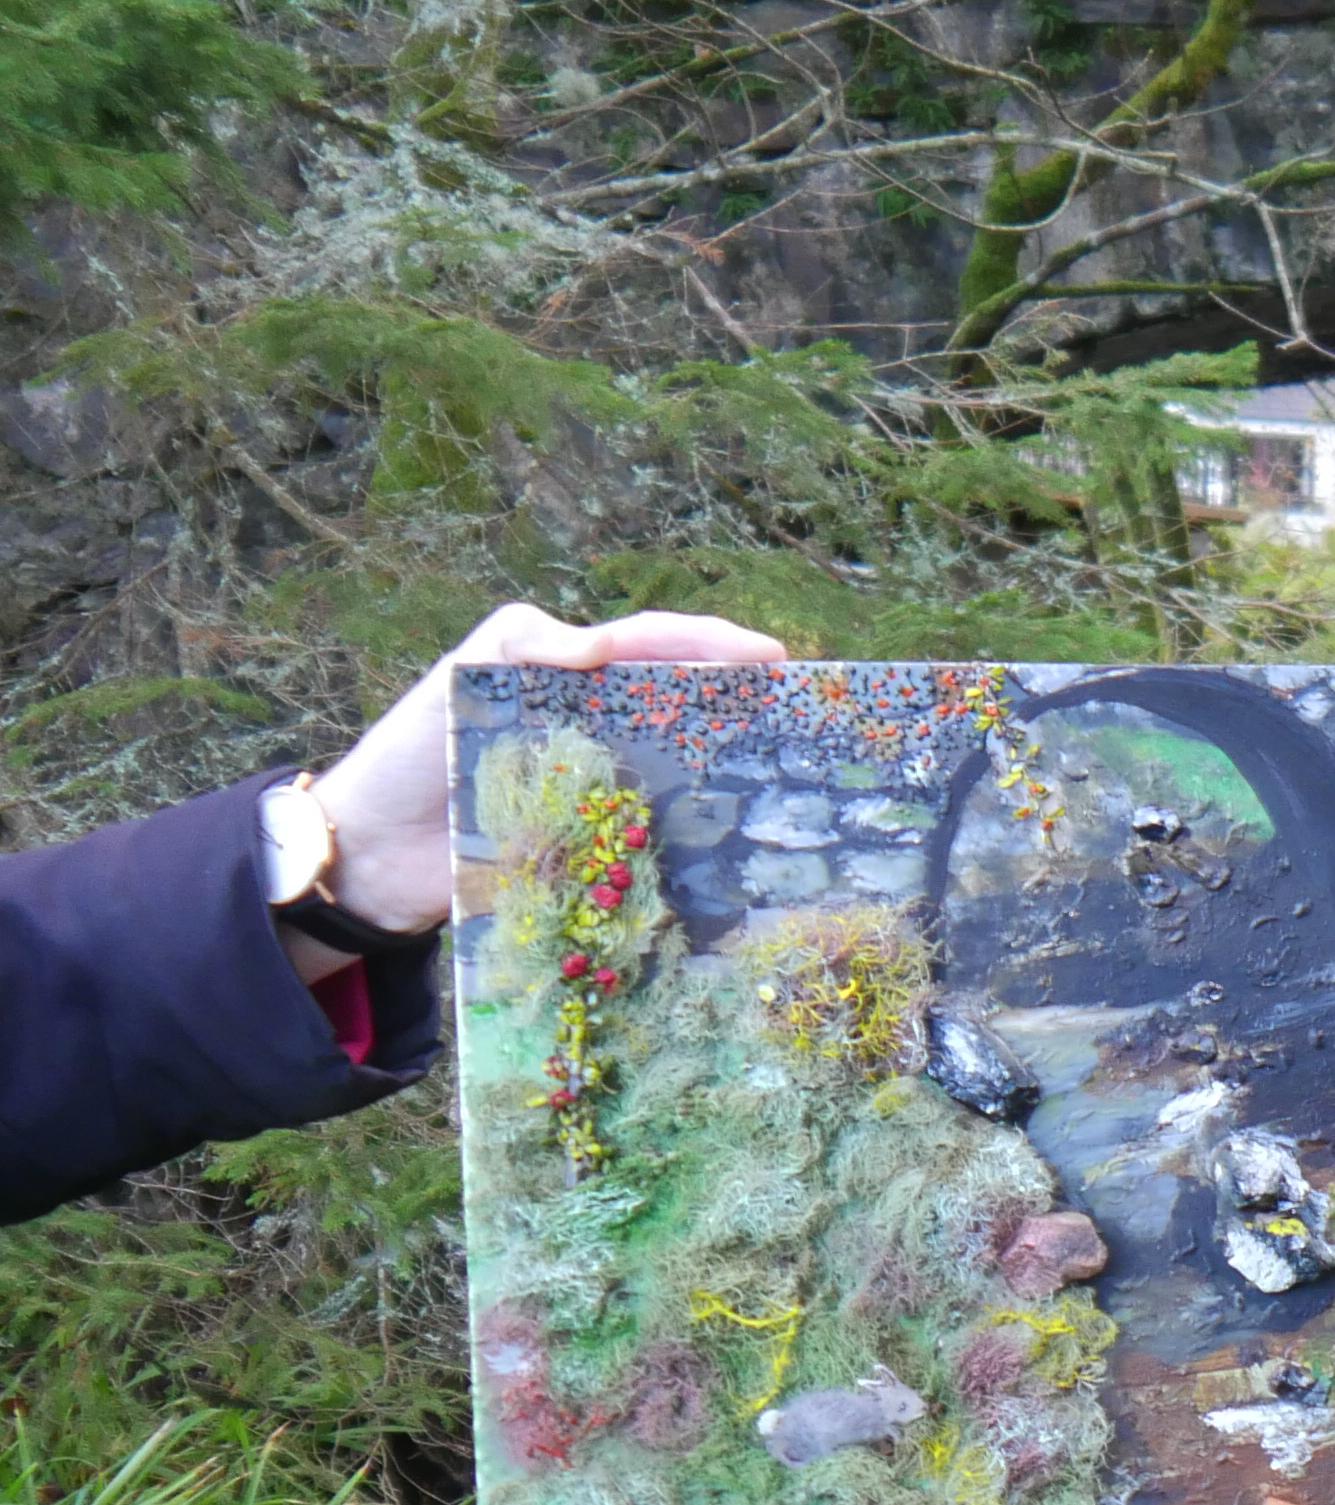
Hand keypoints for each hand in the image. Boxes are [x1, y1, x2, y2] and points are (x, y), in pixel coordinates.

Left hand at [306, 602, 789, 941]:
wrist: (364, 859)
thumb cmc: (403, 756)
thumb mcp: (454, 682)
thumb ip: (520, 648)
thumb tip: (598, 644)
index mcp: (562, 675)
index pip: (649, 645)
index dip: (712, 645)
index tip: (771, 659)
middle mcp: (588, 726)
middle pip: (677, 704)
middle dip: (738, 701)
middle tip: (799, 714)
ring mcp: (594, 786)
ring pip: (677, 769)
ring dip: (729, 769)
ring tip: (788, 773)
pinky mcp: (590, 845)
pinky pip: (650, 835)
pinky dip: (694, 836)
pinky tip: (737, 843)